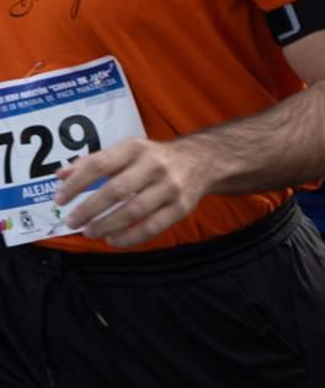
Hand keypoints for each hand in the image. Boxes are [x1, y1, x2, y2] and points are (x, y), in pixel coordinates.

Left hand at [56, 137, 206, 247]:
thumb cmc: (154, 158)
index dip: (76, 184)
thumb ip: (93, 162)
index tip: (59, 199)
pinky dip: (129, 237)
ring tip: (89, 232)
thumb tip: (59, 175)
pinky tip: (113, 240)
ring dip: (106, 225)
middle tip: (71, 222)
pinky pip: (153, 227)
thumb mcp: (126, 151)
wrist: (202, 161)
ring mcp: (171, 187)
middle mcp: (155, 165)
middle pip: (116, 190)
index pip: (99, 164)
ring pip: (134, 211)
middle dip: (89, 209)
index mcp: (136, 148)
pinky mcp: (182, 207)